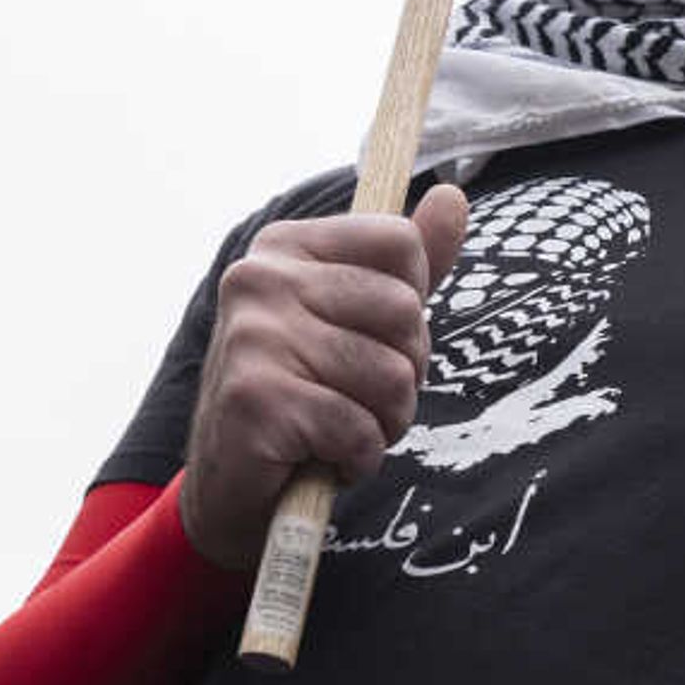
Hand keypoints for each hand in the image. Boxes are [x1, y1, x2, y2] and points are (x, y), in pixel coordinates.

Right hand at [179, 185, 469, 568]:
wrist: (231, 489)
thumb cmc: (303, 395)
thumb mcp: (357, 321)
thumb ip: (405, 264)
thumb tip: (453, 196)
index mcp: (284, 246)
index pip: (400, 243)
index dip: (411, 304)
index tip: (372, 338)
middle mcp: (259, 278)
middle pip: (406, 310)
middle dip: (404, 372)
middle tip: (355, 398)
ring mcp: (253, 336)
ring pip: (393, 375)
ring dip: (383, 422)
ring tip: (340, 430)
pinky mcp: (256, 399)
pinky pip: (360, 428)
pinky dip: (357, 458)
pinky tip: (322, 459)